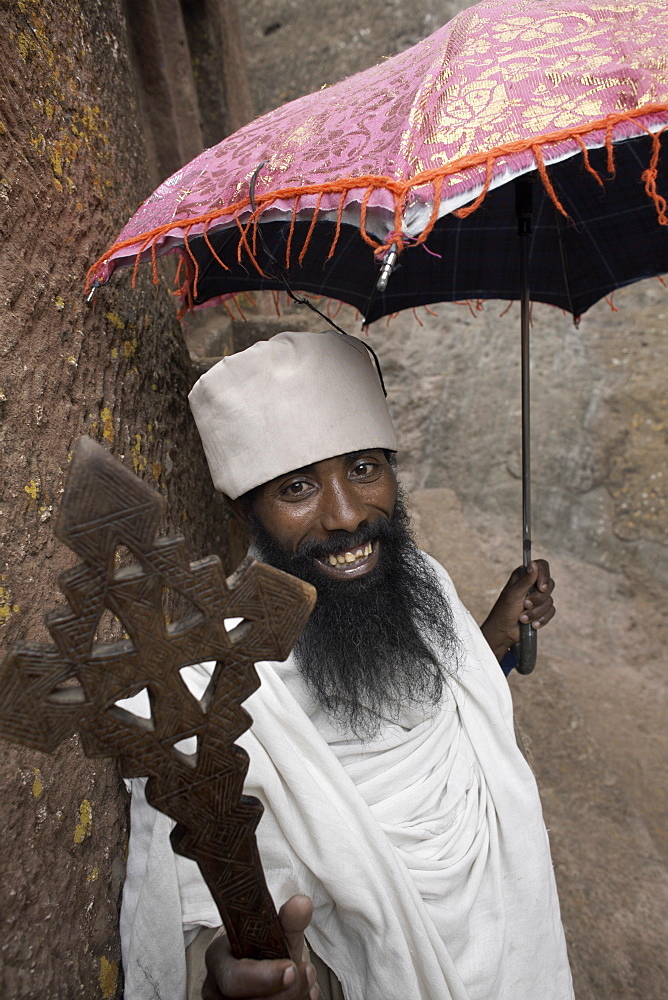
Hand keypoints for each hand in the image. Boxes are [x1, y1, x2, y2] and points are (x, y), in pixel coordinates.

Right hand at [201, 895, 317, 998]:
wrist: (264, 966)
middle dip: (285, 993)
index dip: (263, 977)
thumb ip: (289, 920)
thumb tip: (302, 903)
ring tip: (308, 983)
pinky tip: (305, 995)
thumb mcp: (277, 933)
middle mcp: (216, 990)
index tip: (291, 968)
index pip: (233, 977)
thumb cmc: (265, 949)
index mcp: (218, 959)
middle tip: (307, 975)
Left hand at [480, 559, 554, 659]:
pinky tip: (531, 624)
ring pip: (550, 600)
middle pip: (549, 584)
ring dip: (535, 612)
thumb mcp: (514, 594)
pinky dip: (541, 619)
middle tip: (525, 605)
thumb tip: (533, 563)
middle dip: (538, 599)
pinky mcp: (542, 610)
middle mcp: (532, 584)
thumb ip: (526, 580)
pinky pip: (551, 612)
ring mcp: (538, 597)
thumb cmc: (504, 611)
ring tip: (522, 618)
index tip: (541, 588)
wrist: (504, 632)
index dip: (544, 576)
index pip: (542, 566)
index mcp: (524, 575)